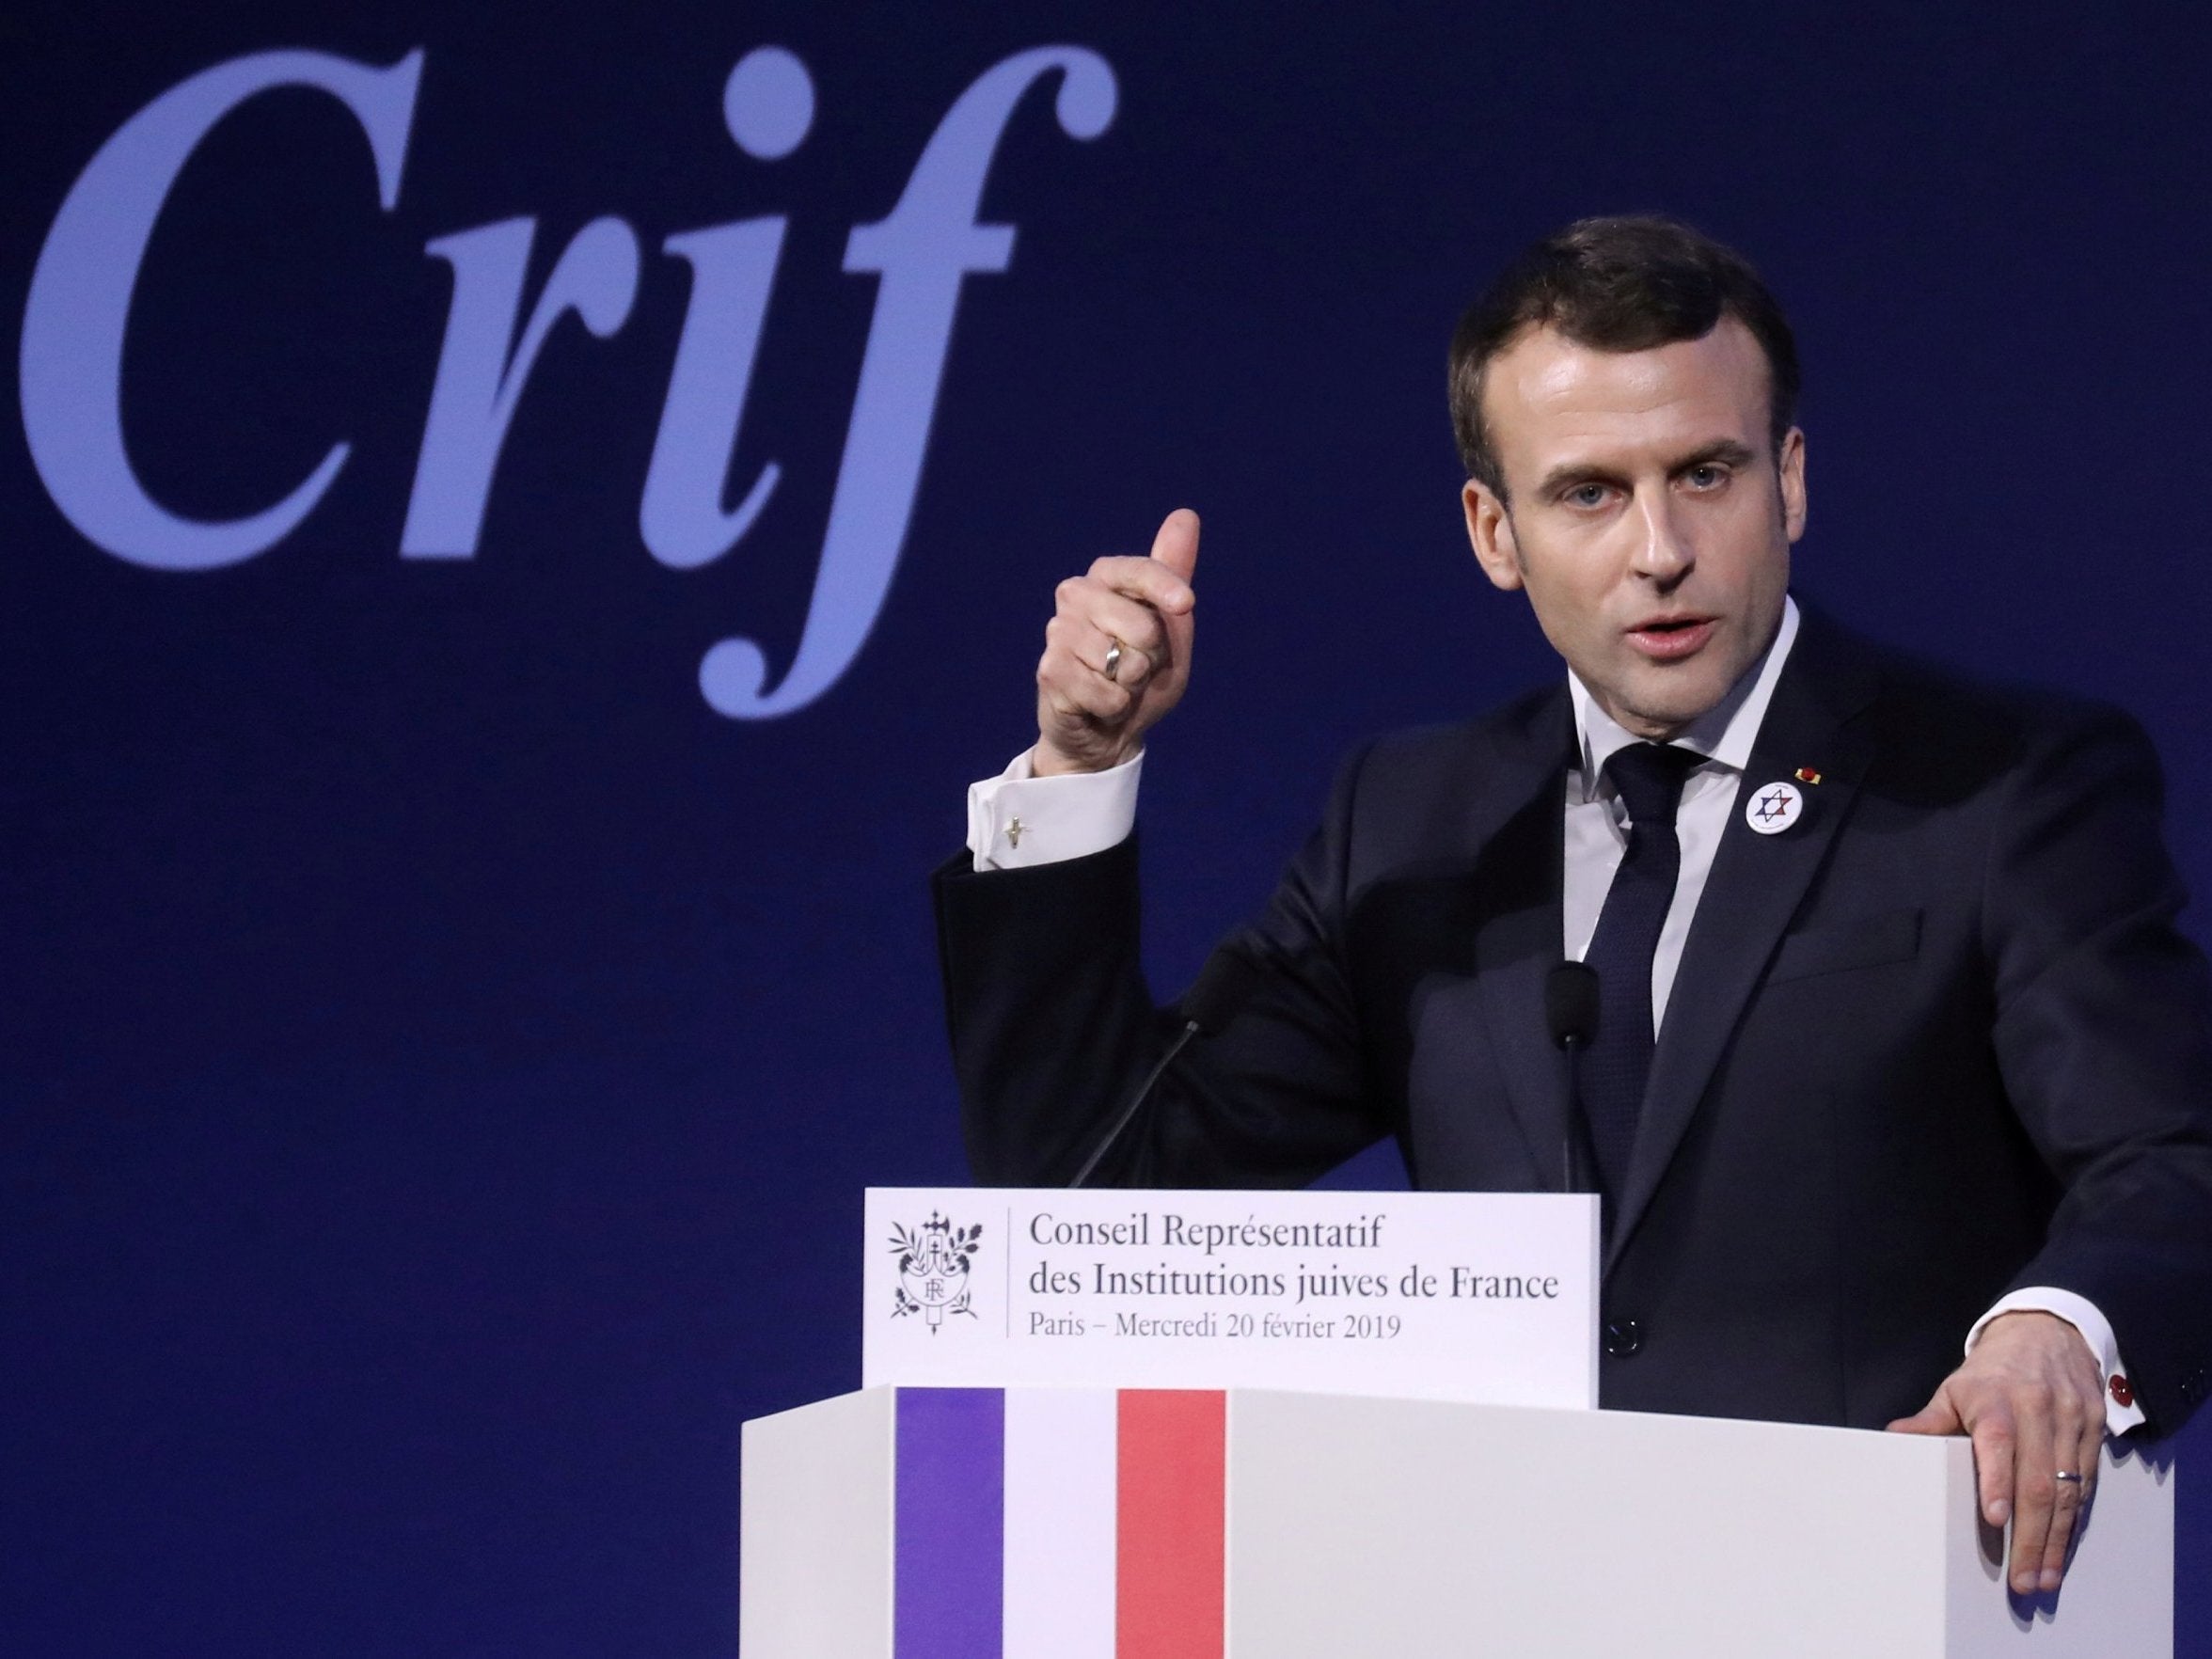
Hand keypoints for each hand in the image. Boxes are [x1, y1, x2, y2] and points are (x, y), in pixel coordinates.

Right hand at [1032, 509, 1199, 774]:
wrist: (1107, 732)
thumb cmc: (1139, 675)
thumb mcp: (1170, 628)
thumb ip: (1174, 575)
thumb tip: (1185, 514)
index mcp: (1105, 578)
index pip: (1139, 570)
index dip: (1166, 588)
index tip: (1186, 604)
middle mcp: (1075, 595)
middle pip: (1142, 625)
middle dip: (1153, 658)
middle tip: (1136, 667)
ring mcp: (1058, 632)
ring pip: (1124, 662)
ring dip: (1132, 686)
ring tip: (1115, 685)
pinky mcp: (1049, 670)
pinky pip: (1107, 692)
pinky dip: (1115, 706)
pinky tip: (1099, 704)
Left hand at [1887, 1311, 2104, 1594]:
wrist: (2047, 1333)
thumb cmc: (1992, 1372)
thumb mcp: (1955, 1388)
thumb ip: (1930, 1421)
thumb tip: (1892, 1440)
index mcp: (1997, 1399)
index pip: (1998, 1442)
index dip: (1997, 1481)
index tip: (1994, 1518)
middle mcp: (2038, 1410)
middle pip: (2039, 1481)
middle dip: (2030, 1536)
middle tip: (2021, 1578)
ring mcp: (2071, 1421)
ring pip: (2068, 1491)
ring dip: (2056, 1540)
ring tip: (2044, 1576)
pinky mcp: (2095, 1430)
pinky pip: (2087, 1485)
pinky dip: (2074, 1522)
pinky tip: (2062, 1549)